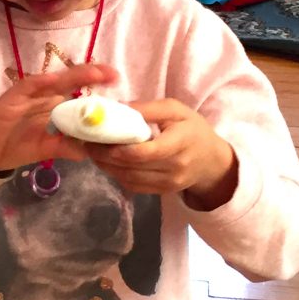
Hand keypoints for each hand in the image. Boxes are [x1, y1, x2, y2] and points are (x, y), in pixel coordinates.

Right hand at [0, 64, 118, 174]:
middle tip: (114, 73)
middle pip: (69, 82)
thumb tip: (93, 150)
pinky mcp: (10, 99)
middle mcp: (41, 97)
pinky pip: (26, 87)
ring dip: (74, 76)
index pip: (76, 92)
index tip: (116, 81)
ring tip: (96, 73)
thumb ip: (67, 147)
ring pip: (53, 81)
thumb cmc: (11, 147)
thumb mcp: (45, 149)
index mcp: (50, 106)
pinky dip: (40, 82)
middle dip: (91, 75)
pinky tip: (55, 80)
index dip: (95, 85)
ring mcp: (26, 96)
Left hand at [85, 98, 237, 208]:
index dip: (118, 148)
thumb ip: (148, 108)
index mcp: (180, 144)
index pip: (144, 152)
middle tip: (87, 143)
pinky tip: (107, 162)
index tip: (97, 138)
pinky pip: (132, 185)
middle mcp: (174, 168)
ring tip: (92, 151)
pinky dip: (116, 174)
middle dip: (105, 155)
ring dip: (106, 166)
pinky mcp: (161, 192)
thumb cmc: (192, 129)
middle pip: (131, 166)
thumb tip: (117, 107)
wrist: (212, 162)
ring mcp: (168, 184)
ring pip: (128, 178)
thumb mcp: (176, 110)